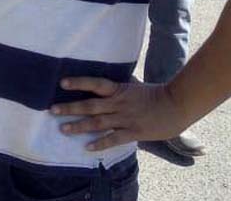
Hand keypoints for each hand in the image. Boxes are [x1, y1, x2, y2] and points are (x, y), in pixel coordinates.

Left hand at [50, 77, 190, 151]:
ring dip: (79, 126)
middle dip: (70, 108)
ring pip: (98, 123)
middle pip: (90, 105)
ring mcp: (125, 118)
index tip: (62, 83)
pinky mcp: (134, 132)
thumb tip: (104, 86)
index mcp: (119, 90)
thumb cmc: (156, 94)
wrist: (177, 105)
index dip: (79, 83)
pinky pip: (114, 139)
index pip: (95, 83)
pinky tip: (87, 147)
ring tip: (63, 129)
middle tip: (52, 110)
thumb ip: (119, 88)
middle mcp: (119, 103)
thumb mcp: (134, 86)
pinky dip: (100, 143)